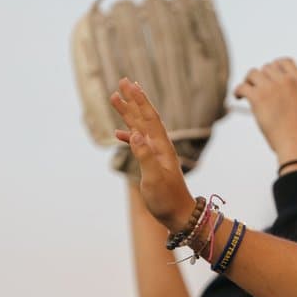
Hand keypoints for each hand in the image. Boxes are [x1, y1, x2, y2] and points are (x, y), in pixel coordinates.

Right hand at [111, 78, 196, 229]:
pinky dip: (128, 135)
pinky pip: (138, 143)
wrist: (180, 215)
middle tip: (122, 81)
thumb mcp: (154, 178)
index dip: (139, 100)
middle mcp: (159, 146)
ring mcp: (156, 154)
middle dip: (133, 99)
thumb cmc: (167, 200)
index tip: (129, 83)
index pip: (149, 117)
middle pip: (144, 117)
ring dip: (128, 112)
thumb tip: (135, 134)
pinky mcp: (152, 163)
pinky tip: (119, 133)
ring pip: (140, 127)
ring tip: (115, 98)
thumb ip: (145, 156)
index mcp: (160, 147)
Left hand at [233, 58, 296, 165]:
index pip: (284, 62)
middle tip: (255, 89)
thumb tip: (294, 97)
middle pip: (266, 68)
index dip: (274, 67)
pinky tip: (238, 98)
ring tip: (246, 93)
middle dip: (260, 78)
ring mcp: (272, 87)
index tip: (268, 77)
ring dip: (248, 82)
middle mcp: (286, 81)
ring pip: (252, 73)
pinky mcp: (258, 97)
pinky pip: (242, 86)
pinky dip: (237, 91)